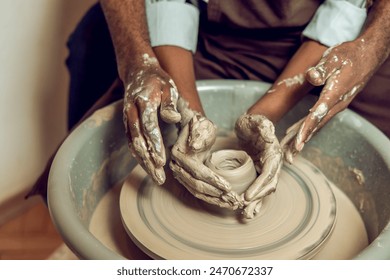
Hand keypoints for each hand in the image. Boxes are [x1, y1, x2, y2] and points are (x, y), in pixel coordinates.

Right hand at [123, 55, 180, 184]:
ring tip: (156, 177)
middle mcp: (131, 112)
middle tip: (160, 178)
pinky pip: (131, 142)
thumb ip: (169, 103)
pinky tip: (147, 166)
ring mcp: (127, 118)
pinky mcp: (127, 123)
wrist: (137, 71)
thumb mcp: (168, 86)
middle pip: (139, 141)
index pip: (149, 128)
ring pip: (133, 145)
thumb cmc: (157, 80)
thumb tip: (173, 119)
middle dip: (149, 161)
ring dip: (144, 162)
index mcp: (143, 103)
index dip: (155, 145)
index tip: (162, 161)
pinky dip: (139, 156)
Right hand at [170, 98, 239, 208]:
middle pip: (197, 185)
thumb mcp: (201, 124)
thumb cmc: (200, 124)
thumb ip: (198, 132)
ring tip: (232, 204)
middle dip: (217, 194)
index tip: (228, 186)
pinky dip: (212, 198)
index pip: (197, 171)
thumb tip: (194, 146)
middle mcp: (177, 166)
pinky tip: (225, 202)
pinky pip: (198, 192)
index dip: (212, 180)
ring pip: (198, 192)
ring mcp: (181, 174)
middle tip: (234, 200)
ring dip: (216, 200)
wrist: (194, 128)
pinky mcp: (187, 179)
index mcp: (179, 154)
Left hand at [235, 114, 282, 218]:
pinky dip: (253, 199)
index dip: (260, 186)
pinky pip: (257, 187)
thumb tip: (270, 137)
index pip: (269, 173)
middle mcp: (272, 164)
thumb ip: (263, 127)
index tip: (248, 196)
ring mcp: (265, 169)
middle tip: (245, 209)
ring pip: (263, 190)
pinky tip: (245, 209)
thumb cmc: (252, 121)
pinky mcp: (257, 172)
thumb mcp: (257, 121)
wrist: (249, 123)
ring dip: (256, 204)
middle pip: (268, 186)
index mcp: (274, 154)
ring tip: (246, 215)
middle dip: (258, 199)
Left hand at [281, 39, 381, 161]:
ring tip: (291, 151)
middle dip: (302, 140)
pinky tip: (301, 134)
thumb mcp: (334, 58)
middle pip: (316, 125)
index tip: (298, 143)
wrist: (368, 55)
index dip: (307, 128)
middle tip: (288, 156)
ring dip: (304, 137)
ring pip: (318, 124)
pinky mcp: (336, 104)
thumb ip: (322, 69)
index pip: (318, 114)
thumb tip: (311, 76)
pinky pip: (320, 119)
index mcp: (335, 93)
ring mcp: (338, 105)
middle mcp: (337, 104)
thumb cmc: (349, 55)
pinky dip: (309, 129)